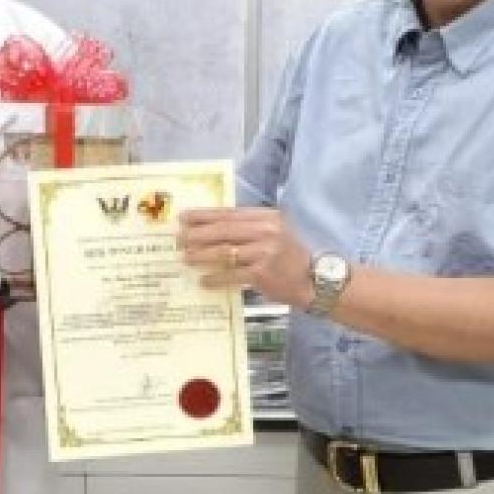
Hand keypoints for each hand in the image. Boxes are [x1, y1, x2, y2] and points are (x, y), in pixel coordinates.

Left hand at [177, 207, 313, 307]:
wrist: (316, 280)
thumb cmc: (290, 257)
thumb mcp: (274, 232)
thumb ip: (249, 228)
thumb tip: (212, 229)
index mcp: (266, 217)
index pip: (229, 213)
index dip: (204, 215)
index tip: (184, 217)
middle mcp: (266, 231)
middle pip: (223, 230)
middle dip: (197, 234)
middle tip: (178, 238)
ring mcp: (264, 252)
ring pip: (224, 252)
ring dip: (201, 255)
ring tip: (185, 257)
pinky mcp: (262, 273)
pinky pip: (232, 275)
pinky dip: (216, 278)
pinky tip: (203, 280)